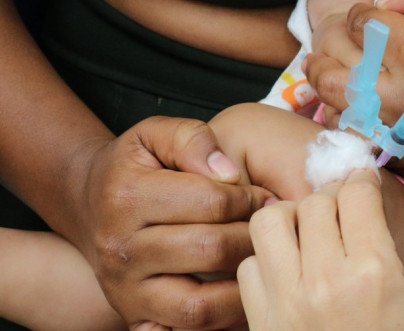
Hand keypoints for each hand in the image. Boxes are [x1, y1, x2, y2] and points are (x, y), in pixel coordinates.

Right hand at [77, 117, 271, 329]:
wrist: (89, 202)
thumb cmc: (133, 167)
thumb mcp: (154, 134)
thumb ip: (192, 138)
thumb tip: (227, 171)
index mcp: (128, 197)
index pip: (212, 202)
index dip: (249, 198)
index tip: (264, 198)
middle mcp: (122, 248)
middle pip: (211, 250)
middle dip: (253, 237)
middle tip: (272, 231)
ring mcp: (126, 290)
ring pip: (201, 303)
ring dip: (244, 286)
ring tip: (262, 264)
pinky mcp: (135, 315)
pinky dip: (220, 321)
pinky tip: (241, 298)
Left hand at [238, 171, 403, 330]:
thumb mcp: (401, 293)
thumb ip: (378, 242)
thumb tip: (358, 193)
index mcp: (373, 272)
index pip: (356, 195)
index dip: (360, 182)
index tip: (360, 184)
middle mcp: (326, 280)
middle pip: (314, 202)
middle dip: (327, 202)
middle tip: (335, 215)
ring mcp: (286, 300)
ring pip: (270, 221)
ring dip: (288, 220)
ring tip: (303, 235)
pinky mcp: (259, 319)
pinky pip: (249, 264)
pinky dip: (266, 261)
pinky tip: (285, 272)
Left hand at [305, 0, 403, 189]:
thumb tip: (385, 0)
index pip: (365, 21)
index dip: (362, 15)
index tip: (366, 18)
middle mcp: (400, 89)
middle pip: (336, 54)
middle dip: (331, 40)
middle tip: (337, 36)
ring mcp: (389, 123)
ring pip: (329, 90)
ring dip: (320, 71)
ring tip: (321, 63)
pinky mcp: (388, 149)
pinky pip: (343, 124)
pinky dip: (335, 108)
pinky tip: (345, 99)